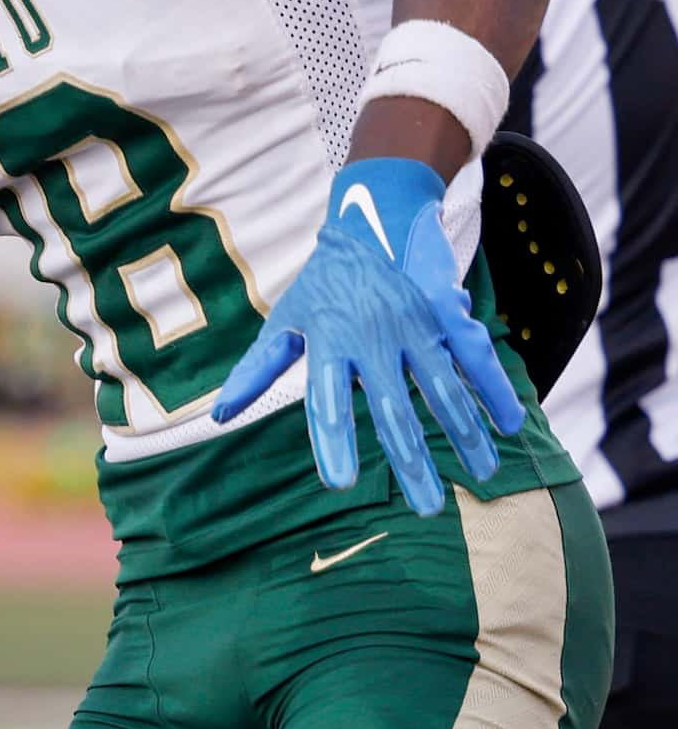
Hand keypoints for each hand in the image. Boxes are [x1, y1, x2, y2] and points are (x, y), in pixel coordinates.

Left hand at [213, 158, 525, 516]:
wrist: (369, 220)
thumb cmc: (321, 285)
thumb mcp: (285, 322)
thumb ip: (255, 372)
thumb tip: (219, 415)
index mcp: (328, 341)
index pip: (327, 402)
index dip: (334, 443)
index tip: (339, 483)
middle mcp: (372, 336)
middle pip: (394, 407)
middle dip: (412, 460)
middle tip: (427, 508)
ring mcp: (413, 324)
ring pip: (443, 388)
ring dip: (465, 435)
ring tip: (483, 476)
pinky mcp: (444, 314)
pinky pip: (474, 359)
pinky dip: (494, 392)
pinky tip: (509, 427)